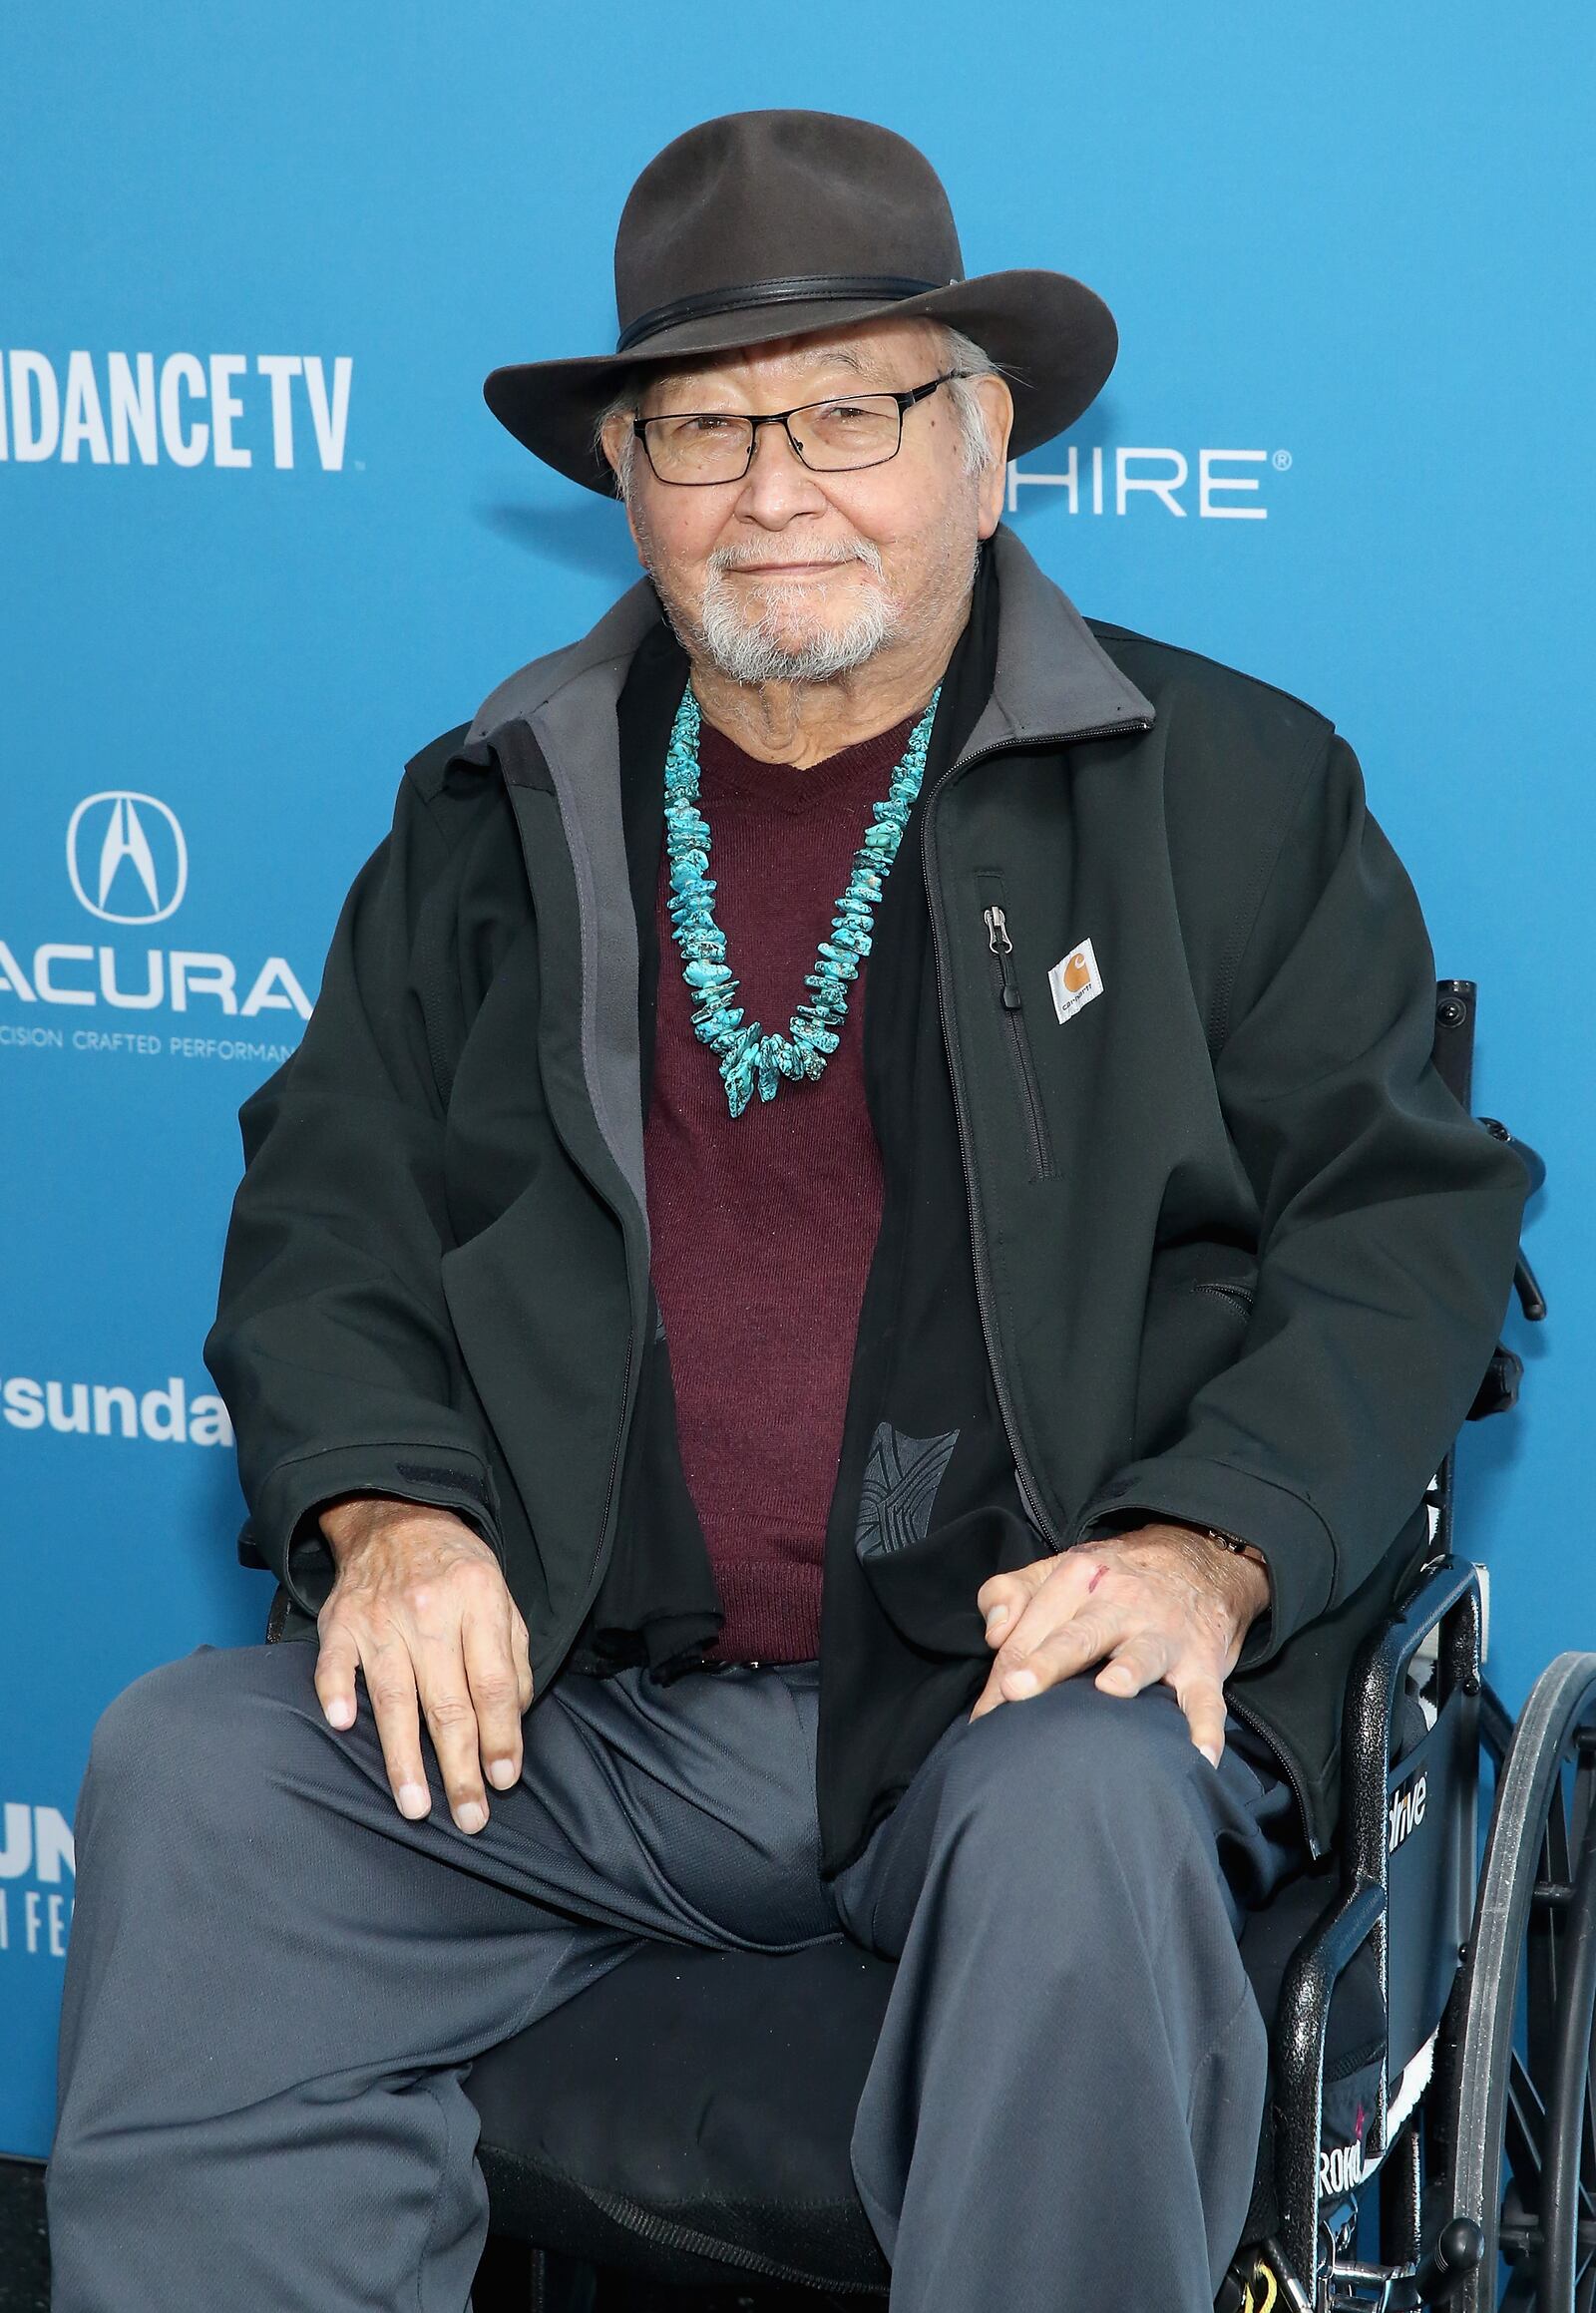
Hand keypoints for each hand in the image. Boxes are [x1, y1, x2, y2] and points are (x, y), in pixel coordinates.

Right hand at [313, 1494, 534, 1833]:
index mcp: (479, 1601)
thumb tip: (512, 1722)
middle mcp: (430, 1612)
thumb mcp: (502, 1596)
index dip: (501, 1736)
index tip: (505, 1780)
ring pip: (394, 1698)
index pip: (493, 1684)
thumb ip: (513, 1656)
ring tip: (415, 1807)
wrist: (396, 1517)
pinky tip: (343, 1725)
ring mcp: (380, 1619)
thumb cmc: (457, 1570)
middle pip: (448, 1703)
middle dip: (461, 1767)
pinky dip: (336, 1692)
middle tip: (470, 1819)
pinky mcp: (340, 1623)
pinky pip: (334, 1664)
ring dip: (403, 1758)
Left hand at [970, 1521, 1270, 1763]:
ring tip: (1110, 1690)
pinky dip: (1206, 1727)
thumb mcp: (1059, 1570)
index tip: (983, 1719)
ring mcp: (1164, 1634)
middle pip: (1077, 1636)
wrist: (1199, 1563)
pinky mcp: (1202, 1665)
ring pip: (1143, 1654)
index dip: (1002, 1675)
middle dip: (1046, 1662)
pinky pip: (1206, 1699)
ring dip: (1129, 1671)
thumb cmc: (1112, 1580)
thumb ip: (1011, 1592)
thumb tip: (994, 1633)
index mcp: (1078, 1578)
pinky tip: (1199, 1757)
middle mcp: (1121, 1603)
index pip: (1029, 1632)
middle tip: (1016, 1690)